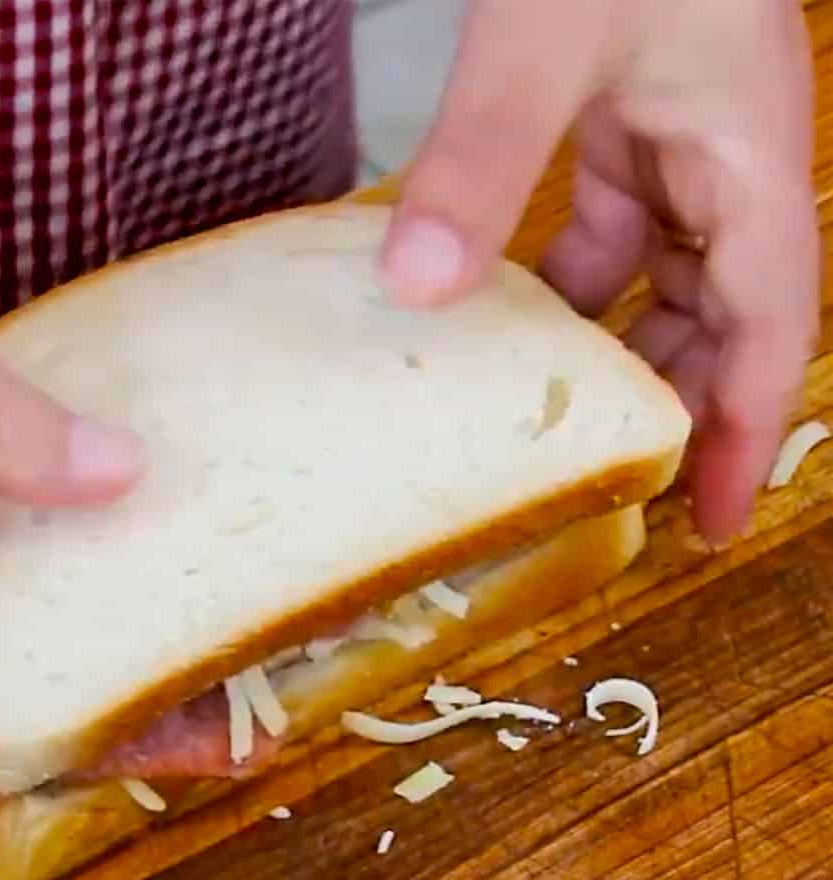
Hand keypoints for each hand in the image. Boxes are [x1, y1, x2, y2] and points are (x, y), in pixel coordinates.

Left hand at [382, 0, 819, 543]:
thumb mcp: (547, 36)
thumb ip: (485, 158)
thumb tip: (418, 285)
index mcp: (752, 155)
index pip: (772, 327)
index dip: (747, 431)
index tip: (719, 522)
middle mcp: (725, 158)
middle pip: (720, 316)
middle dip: (681, 404)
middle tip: (625, 494)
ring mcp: (674, 134)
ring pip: (660, 278)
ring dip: (616, 348)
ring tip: (562, 427)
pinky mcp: (619, 113)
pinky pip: (605, 229)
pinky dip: (565, 282)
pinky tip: (506, 316)